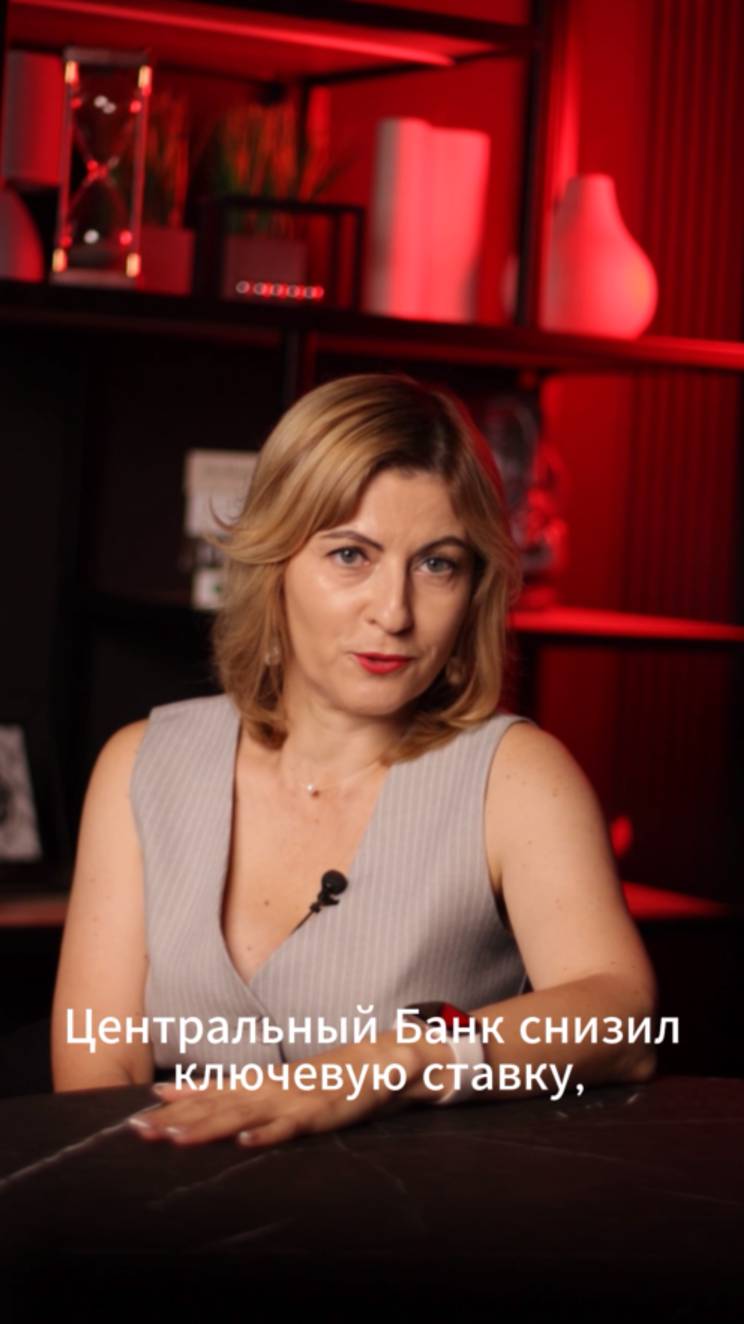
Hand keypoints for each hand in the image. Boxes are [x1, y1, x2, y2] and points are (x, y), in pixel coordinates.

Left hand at [127, 1030, 437, 1148]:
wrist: (378, 1062)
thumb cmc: (320, 1080)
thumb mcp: (270, 1085)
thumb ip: (225, 1090)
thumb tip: (172, 1090)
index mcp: (257, 1083)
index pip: (208, 1094)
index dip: (173, 1107)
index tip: (135, 1118)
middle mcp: (269, 1088)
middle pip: (216, 1105)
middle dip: (177, 1120)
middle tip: (140, 1132)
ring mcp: (293, 1099)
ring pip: (244, 1114)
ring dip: (209, 1127)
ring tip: (177, 1141)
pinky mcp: (319, 1113)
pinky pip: (290, 1126)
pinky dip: (267, 1133)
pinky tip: (244, 1142)